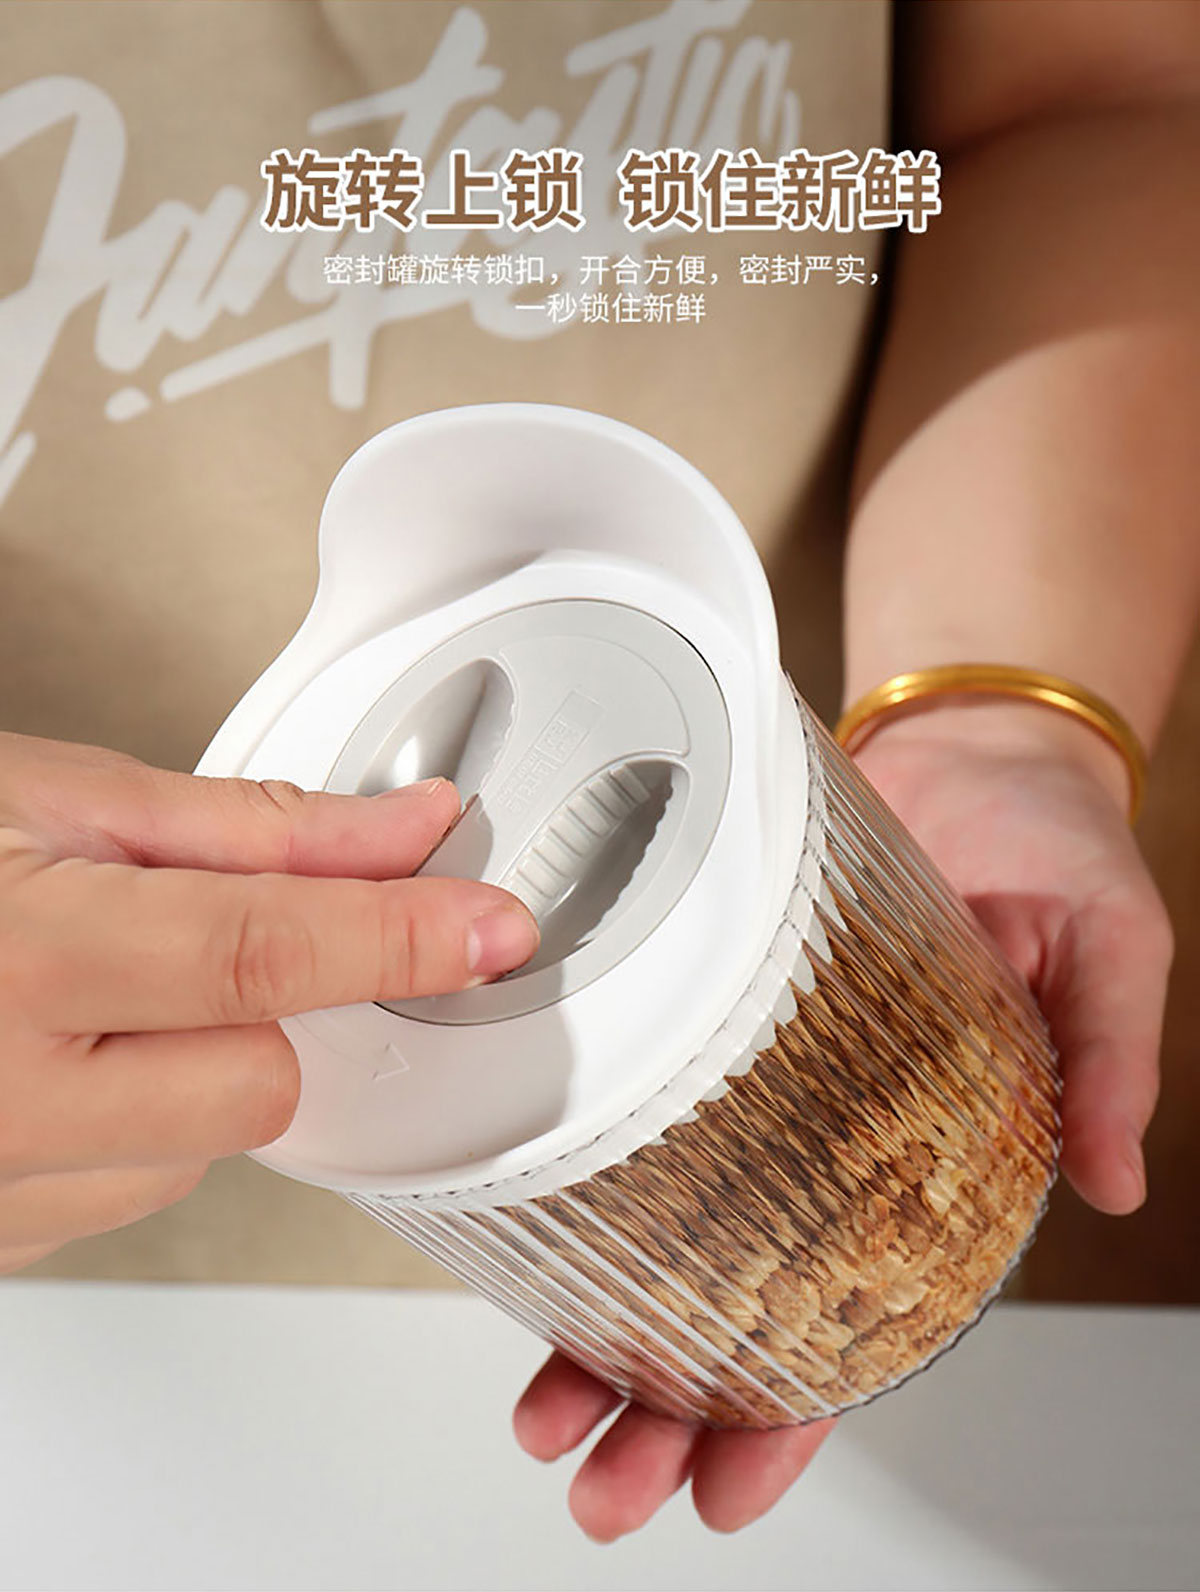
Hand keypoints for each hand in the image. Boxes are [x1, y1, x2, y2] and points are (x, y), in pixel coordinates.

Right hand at [0, 734, 538, 1274]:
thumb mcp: (57, 800)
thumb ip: (250, 830)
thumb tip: (405, 833)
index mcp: (15, 959)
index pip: (262, 954)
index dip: (400, 935)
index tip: (493, 928)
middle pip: (253, 1084)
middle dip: (258, 1009)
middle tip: (173, 938)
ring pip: (205, 1147)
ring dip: (192, 1064)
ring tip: (89, 990)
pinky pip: (138, 1187)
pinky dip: (140, 1119)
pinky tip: (62, 1053)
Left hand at [512, 699, 1170, 1538]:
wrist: (973, 748)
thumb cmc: (1051, 848)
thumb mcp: (1107, 954)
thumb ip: (1106, 1064)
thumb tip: (1118, 1179)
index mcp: (936, 1159)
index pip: (859, 1322)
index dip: (794, 1414)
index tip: (725, 1491)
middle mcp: (832, 1139)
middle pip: (737, 1309)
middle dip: (665, 1410)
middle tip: (597, 1481)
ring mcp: (760, 1080)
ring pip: (666, 1234)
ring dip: (599, 1328)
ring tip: (540, 1411)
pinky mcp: (707, 1002)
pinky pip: (637, 1103)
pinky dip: (585, 1171)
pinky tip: (531, 1232)